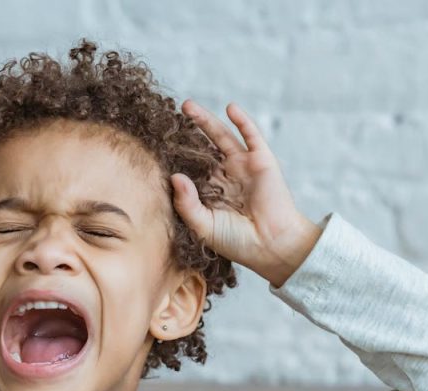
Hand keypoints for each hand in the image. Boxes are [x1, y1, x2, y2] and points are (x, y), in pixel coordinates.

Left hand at [171, 100, 320, 287]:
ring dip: (206, 120)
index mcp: (210, 191)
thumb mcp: (203, 225)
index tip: (155, 143)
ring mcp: (243, 166)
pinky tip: (229, 108)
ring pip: (221, 136)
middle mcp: (225, 175)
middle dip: (186, 132)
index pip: (188, 167)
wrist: (271, 246)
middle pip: (202, 147)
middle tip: (167, 116)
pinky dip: (242, 121)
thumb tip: (174, 175)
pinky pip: (251, 136)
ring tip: (186, 106)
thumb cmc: (237, 242)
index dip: (174, 155)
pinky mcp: (262, 160)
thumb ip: (186, 203)